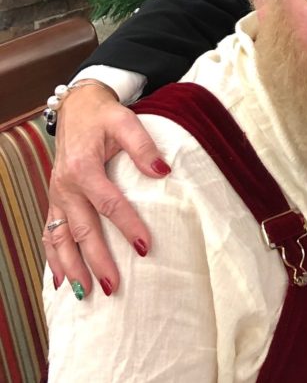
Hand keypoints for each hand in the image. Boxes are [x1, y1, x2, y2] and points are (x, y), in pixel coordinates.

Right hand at [43, 83, 168, 296]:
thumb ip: (143, 146)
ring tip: (85, 293)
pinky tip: (60, 280)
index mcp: (84, 168)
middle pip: (82, 230)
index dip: (127, 225)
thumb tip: (162, 172)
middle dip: (96, 261)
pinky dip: (53, 258)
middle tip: (113, 286)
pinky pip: (49, 234)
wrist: (76, 108)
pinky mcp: (55, 200)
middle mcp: (66, 186)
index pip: (109, 203)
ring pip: (59, 238)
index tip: (144, 247)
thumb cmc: (103, 116)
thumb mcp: (125, 121)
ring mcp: (57, 196)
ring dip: (71, 267)